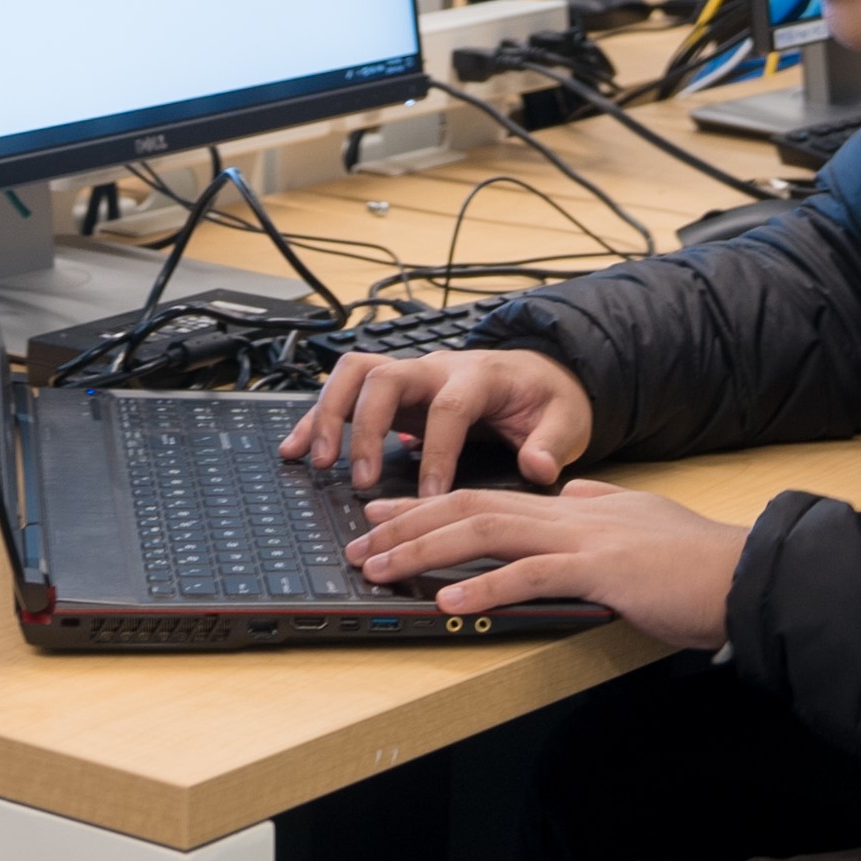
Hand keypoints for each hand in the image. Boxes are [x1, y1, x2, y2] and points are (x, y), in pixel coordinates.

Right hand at [279, 348, 592, 497]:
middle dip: (366, 426)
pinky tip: (294, 448)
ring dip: (329, 413)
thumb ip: (552, 443)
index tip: (429, 494)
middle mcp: (439, 367)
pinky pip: (345, 390)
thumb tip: (537, 468)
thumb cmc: (546, 400)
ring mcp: (413, 375)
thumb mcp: (566, 420)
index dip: (437, 449)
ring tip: (313, 460)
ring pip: (357, 373)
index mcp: (482, 374)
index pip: (450, 405)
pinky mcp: (394, 390)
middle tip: (357, 478)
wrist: (540, 374)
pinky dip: (316, 416)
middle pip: (387, 376)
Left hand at [344, 477, 748, 639]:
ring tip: (383, 569)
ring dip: (428, 551)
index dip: (432, 504)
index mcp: (575, 506)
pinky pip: (531, 575)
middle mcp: (570, 514)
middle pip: (473, 507)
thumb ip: (601, 505)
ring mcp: (583, 539)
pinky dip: (486, 588)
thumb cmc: (695, 561)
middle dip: (410, 523)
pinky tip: (450, 601)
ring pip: (488, 532)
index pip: (489, 497)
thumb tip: (570, 492)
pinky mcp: (600, 570)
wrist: (741, 571)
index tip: (387, 514)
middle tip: (361, 541)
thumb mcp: (639, 521)